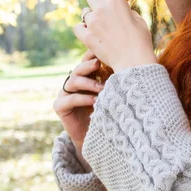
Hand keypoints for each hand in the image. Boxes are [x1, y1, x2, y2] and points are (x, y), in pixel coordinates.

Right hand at [53, 49, 103, 169]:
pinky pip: (69, 99)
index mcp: (85, 77)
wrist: (97, 137)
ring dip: (89, 83)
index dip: (92, 55)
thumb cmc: (108, 113)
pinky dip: (82, 98)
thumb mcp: (112, 94)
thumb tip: (131, 63)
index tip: (103, 53)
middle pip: (78, 69)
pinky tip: (94, 101)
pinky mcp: (60, 106)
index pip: (87, 62)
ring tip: (102, 88)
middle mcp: (73, 83)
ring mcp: (65, 94)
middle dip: (88, 65)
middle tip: (98, 64)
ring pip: (73, 81)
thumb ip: (114, 80)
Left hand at [73, 0, 156, 72]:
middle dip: (96, 0)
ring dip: (90, 17)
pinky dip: (82, 29)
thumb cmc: (141, 41)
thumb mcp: (139, 20)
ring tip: (99, 26)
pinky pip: (77, 27)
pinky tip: (89, 33)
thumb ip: (127, 11)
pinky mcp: (87, 37)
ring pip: (84, 12)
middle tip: (102, 9)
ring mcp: (92, 23)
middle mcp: (102, 9)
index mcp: (117, 1)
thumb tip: (120, 10)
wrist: (134, 61)